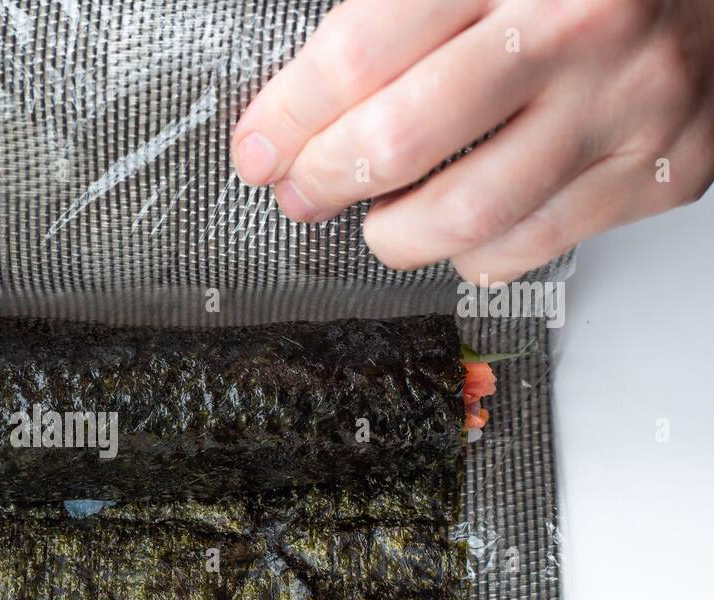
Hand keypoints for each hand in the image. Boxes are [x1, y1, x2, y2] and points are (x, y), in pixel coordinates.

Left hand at [231, 0, 713, 282]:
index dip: (288, 115)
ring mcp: (628, 108)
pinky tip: (458, 226)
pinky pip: (531, 247)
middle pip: (399, 143)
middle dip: (322, 180)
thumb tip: (299, 99)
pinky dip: (472, 252)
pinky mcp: (661, 172)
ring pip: (464, 217)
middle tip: (301, 190)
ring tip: (376, 221)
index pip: (359, 56)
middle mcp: (580, 33)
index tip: (260, 146)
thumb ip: (398, 11)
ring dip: (391, 235)